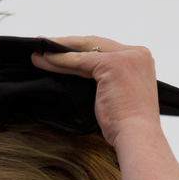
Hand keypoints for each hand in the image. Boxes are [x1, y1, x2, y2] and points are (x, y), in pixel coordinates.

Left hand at [31, 36, 160, 150]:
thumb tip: (78, 74)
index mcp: (140, 60)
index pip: (105, 48)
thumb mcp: (115, 94)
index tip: (62, 49)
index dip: (81, 48)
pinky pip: (80, 60)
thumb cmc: (126, 124)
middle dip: (67, 44)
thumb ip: (104, 79)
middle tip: (44, 44)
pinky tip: (45, 60)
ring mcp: (127, 57)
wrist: (137, 136)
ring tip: (38, 53)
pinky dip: (61, 60)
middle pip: (95, 44)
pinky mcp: (114, 64)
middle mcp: (137, 54)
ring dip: (59, 52)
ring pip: (85, 50)